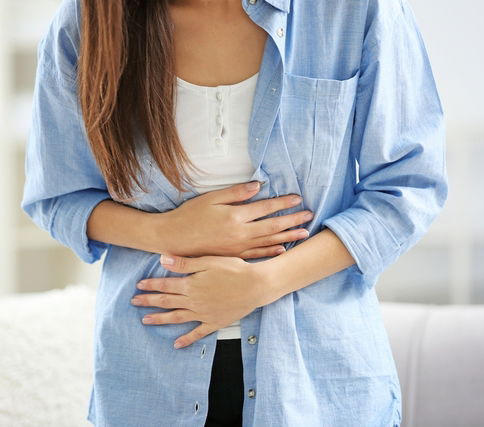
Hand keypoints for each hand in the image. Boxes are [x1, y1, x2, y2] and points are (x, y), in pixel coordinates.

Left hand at [130, 253, 278, 348]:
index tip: (139, 285)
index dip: (151, 285)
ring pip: (177, 317)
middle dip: (149, 301)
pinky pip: (197, 333)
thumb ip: (184, 263)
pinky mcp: (214, 322)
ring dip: (160, 319)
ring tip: (146, 320)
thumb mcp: (208, 261)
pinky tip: (177, 344)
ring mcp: (203, 314)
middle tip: (134, 302)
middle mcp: (194, 301)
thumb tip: (162, 258)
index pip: (165, 285)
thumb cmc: (234, 269)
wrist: (255, 286)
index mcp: (191, 285)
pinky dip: (186, 339)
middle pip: (167, 301)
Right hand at [158, 181, 313, 258]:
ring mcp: (238, 248)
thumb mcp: (211, 198)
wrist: (174, 239)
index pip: (266, 208)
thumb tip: (258, 186)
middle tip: (309, 215)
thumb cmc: (190, 215)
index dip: (283, 202)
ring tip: (304, 232)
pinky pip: (257, 255)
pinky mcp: (234, 257)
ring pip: (269, 242)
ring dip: (288, 236)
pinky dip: (272, 252)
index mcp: (235, 216)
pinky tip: (283, 249)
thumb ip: (236, 193)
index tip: (297, 198)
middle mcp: (240, 233)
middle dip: (293, 220)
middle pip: (273, 226)